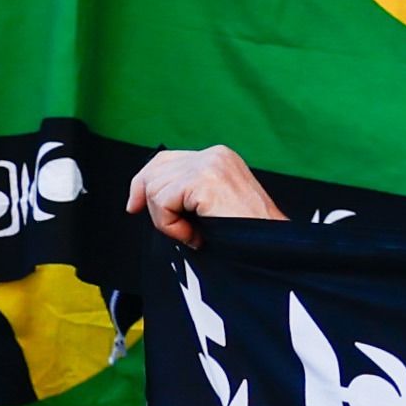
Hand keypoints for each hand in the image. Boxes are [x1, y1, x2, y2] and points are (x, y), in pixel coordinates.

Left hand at [128, 146, 281, 245]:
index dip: (144, 182)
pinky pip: (163, 202)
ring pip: (155, 189)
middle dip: (152, 205)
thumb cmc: (245, 239)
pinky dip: (171, 226)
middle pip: (154, 171)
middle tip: (177, 232)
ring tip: (195, 235)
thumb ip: (186, 194)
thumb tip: (143, 196)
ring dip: (168, 222)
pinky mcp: (205, 180)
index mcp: (218, 157)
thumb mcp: (211, 208)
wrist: (272, 252)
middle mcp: (214, 154)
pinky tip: (194, 237)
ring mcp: (210, 164)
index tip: (133, 206)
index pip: (164, 159)